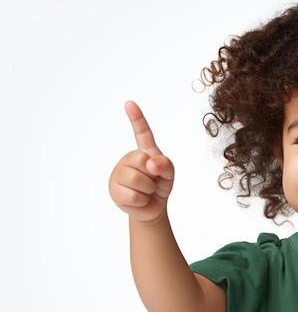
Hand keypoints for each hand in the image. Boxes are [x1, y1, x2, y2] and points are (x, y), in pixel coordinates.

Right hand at [109, 101, 174, 223]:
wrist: (151, 207)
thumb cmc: (160, 186)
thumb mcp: (169, 173)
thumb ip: (165, 164)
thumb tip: (151, 163)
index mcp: (145, 151)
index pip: (142, 132)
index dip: (136, 118)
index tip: (129, 103)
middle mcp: (129, 159)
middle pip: (141, 160)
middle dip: (153, 175)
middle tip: (153, 182)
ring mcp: (119, 173)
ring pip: (136, 179)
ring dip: (148, 189)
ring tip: (146, 191)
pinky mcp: (114, 189)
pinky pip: (133, 195)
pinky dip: (142, 200)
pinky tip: (139, 200)